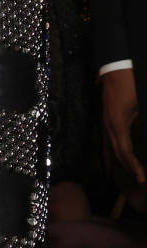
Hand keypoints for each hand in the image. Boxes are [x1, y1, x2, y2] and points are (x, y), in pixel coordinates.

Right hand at [102, 67, 143, 184]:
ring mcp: (105, 122)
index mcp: (117, 125)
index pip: (125, 152)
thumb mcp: (141, 105)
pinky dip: (109, 153)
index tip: (142, 178)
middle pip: (116, 153)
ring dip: (116, 163)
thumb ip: (141, 123)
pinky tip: (111, 159)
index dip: (134, 167)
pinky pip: (106, 141)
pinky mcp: (105, 118)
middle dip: (127, 169)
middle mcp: (108, 126)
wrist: (115, 67)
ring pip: (108, 148)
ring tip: (124, 177)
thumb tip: (145, 138)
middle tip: (140, 181)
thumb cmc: (130, 83)